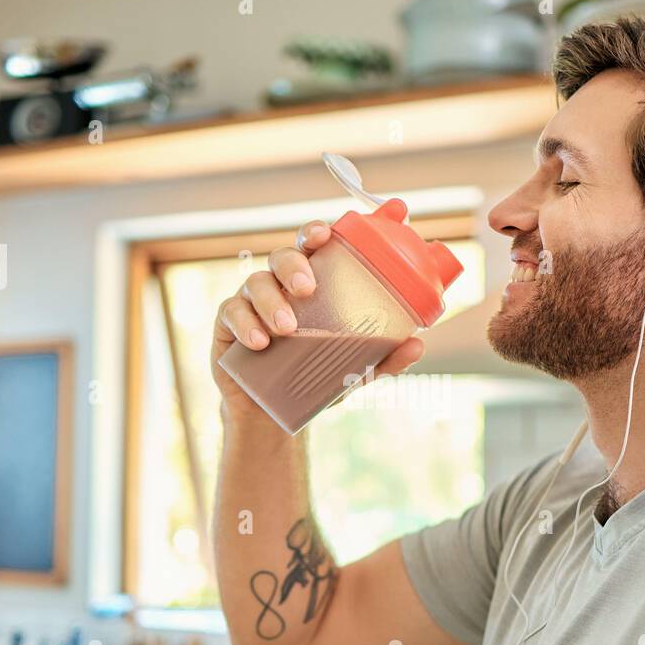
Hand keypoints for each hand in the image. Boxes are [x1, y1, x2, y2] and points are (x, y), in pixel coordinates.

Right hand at [211, 219, 425, 420]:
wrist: (274, 413)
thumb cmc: (315, 377)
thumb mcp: (353, 371)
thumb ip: (382, 358)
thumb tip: (417, 347)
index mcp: (311, 284)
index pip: (312, 247)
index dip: (315, 232)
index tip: (325, 233)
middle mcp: (280, 286)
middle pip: (281, 257)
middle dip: (293, 266)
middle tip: (308, 288)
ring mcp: (251, 302)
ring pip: (256, 283)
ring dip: (271, 301)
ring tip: (287, 329)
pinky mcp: (227, 325)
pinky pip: (231, 312)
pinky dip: (245, 324)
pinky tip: (260, 342)